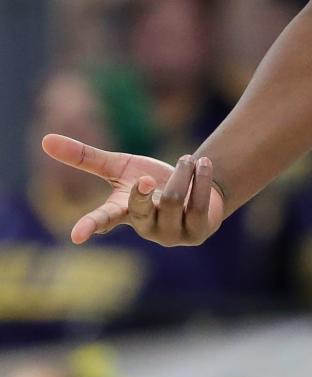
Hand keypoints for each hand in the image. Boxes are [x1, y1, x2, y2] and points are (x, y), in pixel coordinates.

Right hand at [41, 135, 224, 246]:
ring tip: (186, 160)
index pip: (102, 220)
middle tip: (146, 177)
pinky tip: (203, 163)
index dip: (90, 226)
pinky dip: (202, 176)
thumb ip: (85, 158)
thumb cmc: (150, 181)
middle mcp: (145, 227)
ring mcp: (171, 233)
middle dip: (144, 192)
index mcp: (121, 212)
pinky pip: (199, 202)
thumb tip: (44, 140)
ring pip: (173, 199)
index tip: (76, 236)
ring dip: (182, 171)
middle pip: (140, 210)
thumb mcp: (120, 167)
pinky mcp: (197, 231)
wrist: (194, 192)